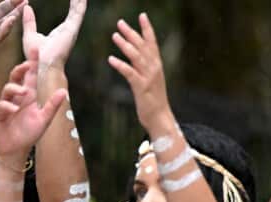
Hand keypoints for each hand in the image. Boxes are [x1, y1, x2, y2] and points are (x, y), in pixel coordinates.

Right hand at [0, 53, 68, 157]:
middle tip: (27, 65)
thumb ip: (52, 106)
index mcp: (30, 95)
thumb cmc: (30, 134)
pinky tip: (13, 109)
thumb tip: (64, 92)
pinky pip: (1, 106)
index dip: (33, 62)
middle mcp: (18, 97)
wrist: (15, 150)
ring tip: (23, 92)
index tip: (36, 48)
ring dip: (15, 88)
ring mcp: (7, 104)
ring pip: (7, 89)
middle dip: (20, 69)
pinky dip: (7, 106)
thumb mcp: (44, 119)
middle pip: (16, 77)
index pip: (31, 75)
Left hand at [21, 0, 85, 68]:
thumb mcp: (30, 35)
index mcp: (62, 31)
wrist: (42, 66)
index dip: (74, 2)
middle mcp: (69, 29)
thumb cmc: (36, 56)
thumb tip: (27, 7)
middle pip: (77, 9)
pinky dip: (80, 3)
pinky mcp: (72, 28)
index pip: (71, 12)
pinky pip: (78, 12)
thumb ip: (29, 21)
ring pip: (79, 8)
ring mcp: (72, 29)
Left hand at [108, 14, 174, 132]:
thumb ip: (143, 68)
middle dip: (132, 33)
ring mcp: (148, 77)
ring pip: (136, 56)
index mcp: (156, 65)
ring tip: (114, 35)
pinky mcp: (141, 87)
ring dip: (125, 45)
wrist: (160, 117)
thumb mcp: (149, 80)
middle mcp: (154, 68)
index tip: (142, 15)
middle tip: (120, 22)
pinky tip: (111, 59)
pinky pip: (130, 73)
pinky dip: (120, 65)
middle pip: (142, 46)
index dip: (147, 29)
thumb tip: (135, 58)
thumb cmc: (153, 100)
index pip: (152, 42)